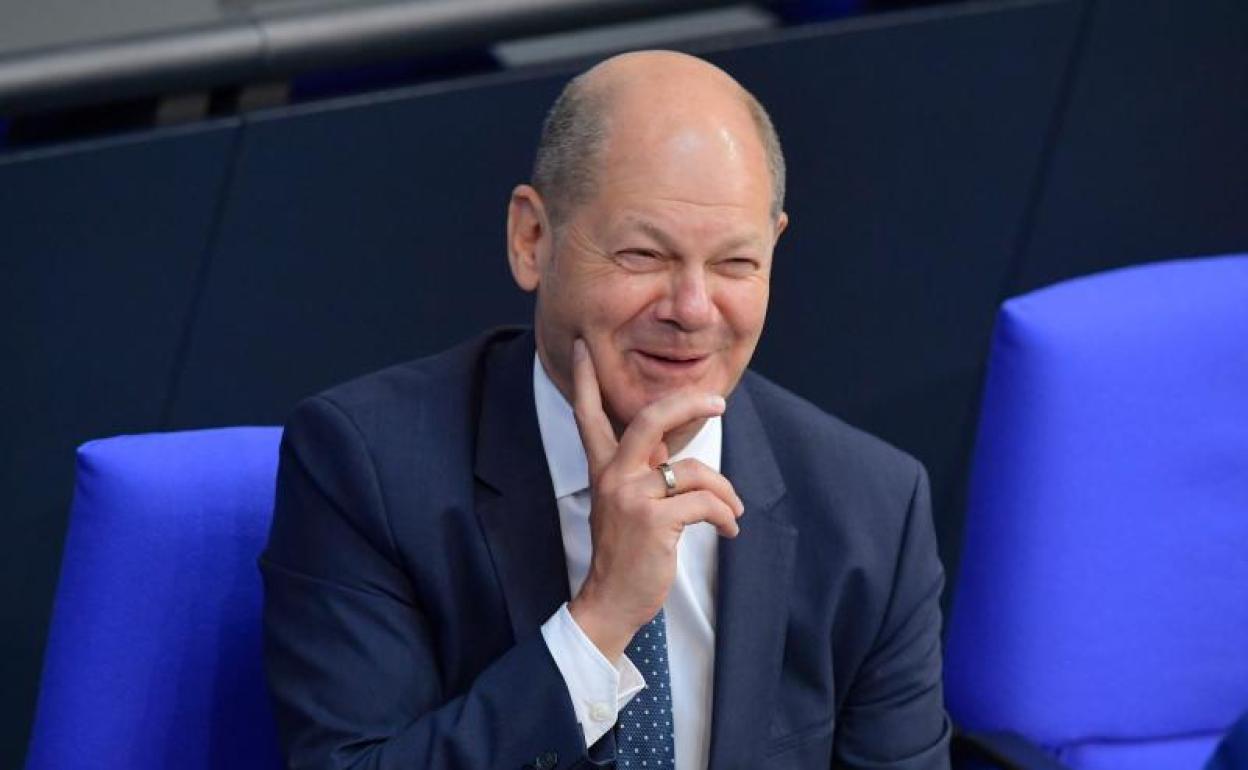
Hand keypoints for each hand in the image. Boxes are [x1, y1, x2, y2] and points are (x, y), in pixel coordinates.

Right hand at [566, 338, 744, 661]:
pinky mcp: (653, 521)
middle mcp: (612, 475)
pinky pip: (705, 504)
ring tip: (731, 511)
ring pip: (694, 470)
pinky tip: (728, 531)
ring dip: (724, 492)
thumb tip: (675, 449)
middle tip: (719, 401)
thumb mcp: (625, 502)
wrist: (611, 600)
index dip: (587, 379)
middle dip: (688, 403)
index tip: (582, 346)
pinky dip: (725, 516)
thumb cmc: (626, 552)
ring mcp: (630, 497)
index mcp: (603, 468)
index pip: (591, 414)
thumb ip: (643, 469)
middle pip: (650, 418)